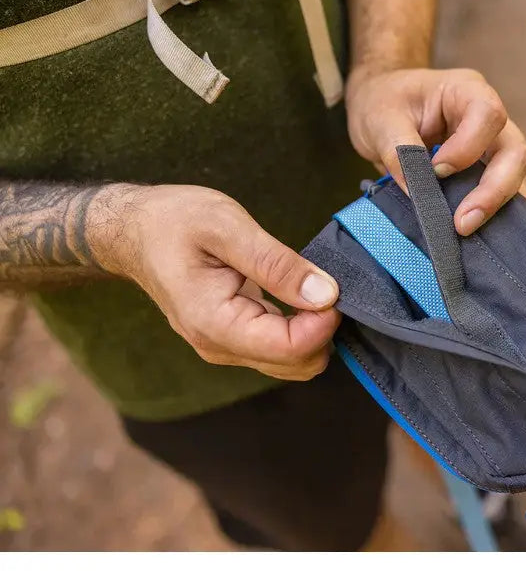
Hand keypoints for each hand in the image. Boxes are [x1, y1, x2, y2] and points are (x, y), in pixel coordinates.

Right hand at [92, 184, 339, 380]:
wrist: (134, 230)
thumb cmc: (173, 221)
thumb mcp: (228, 227)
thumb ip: (277, 264)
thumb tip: (325, 294)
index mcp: (214, 322)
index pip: (290, 349)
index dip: (324, 323)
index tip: (333, 288)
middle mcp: (219, 346)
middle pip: (297, 363)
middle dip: (323, 329)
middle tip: (324, 283)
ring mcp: (226, 346)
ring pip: (293, 361)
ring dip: (314, 330)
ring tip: (309, 284)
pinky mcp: (234, 339)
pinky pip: (281, 348)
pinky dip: (302, 328)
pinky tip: (300, 295)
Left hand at [345, 66, 525, 235]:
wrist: (381, 106)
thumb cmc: (384, 101)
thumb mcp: (380, 119)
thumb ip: (399, 152)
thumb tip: (418, 194)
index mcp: (466, 91)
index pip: (487, 114)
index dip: (467, 148)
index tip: (436, 171)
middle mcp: (489, 118)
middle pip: (514, 152)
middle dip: (493, 190)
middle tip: (462, 224)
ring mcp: (493, 145)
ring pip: (515, 176)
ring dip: (495, 205)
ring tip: (465, 229)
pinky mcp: (487, 170)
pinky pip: (503, 193)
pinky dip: (493, 213)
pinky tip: (476, 231)